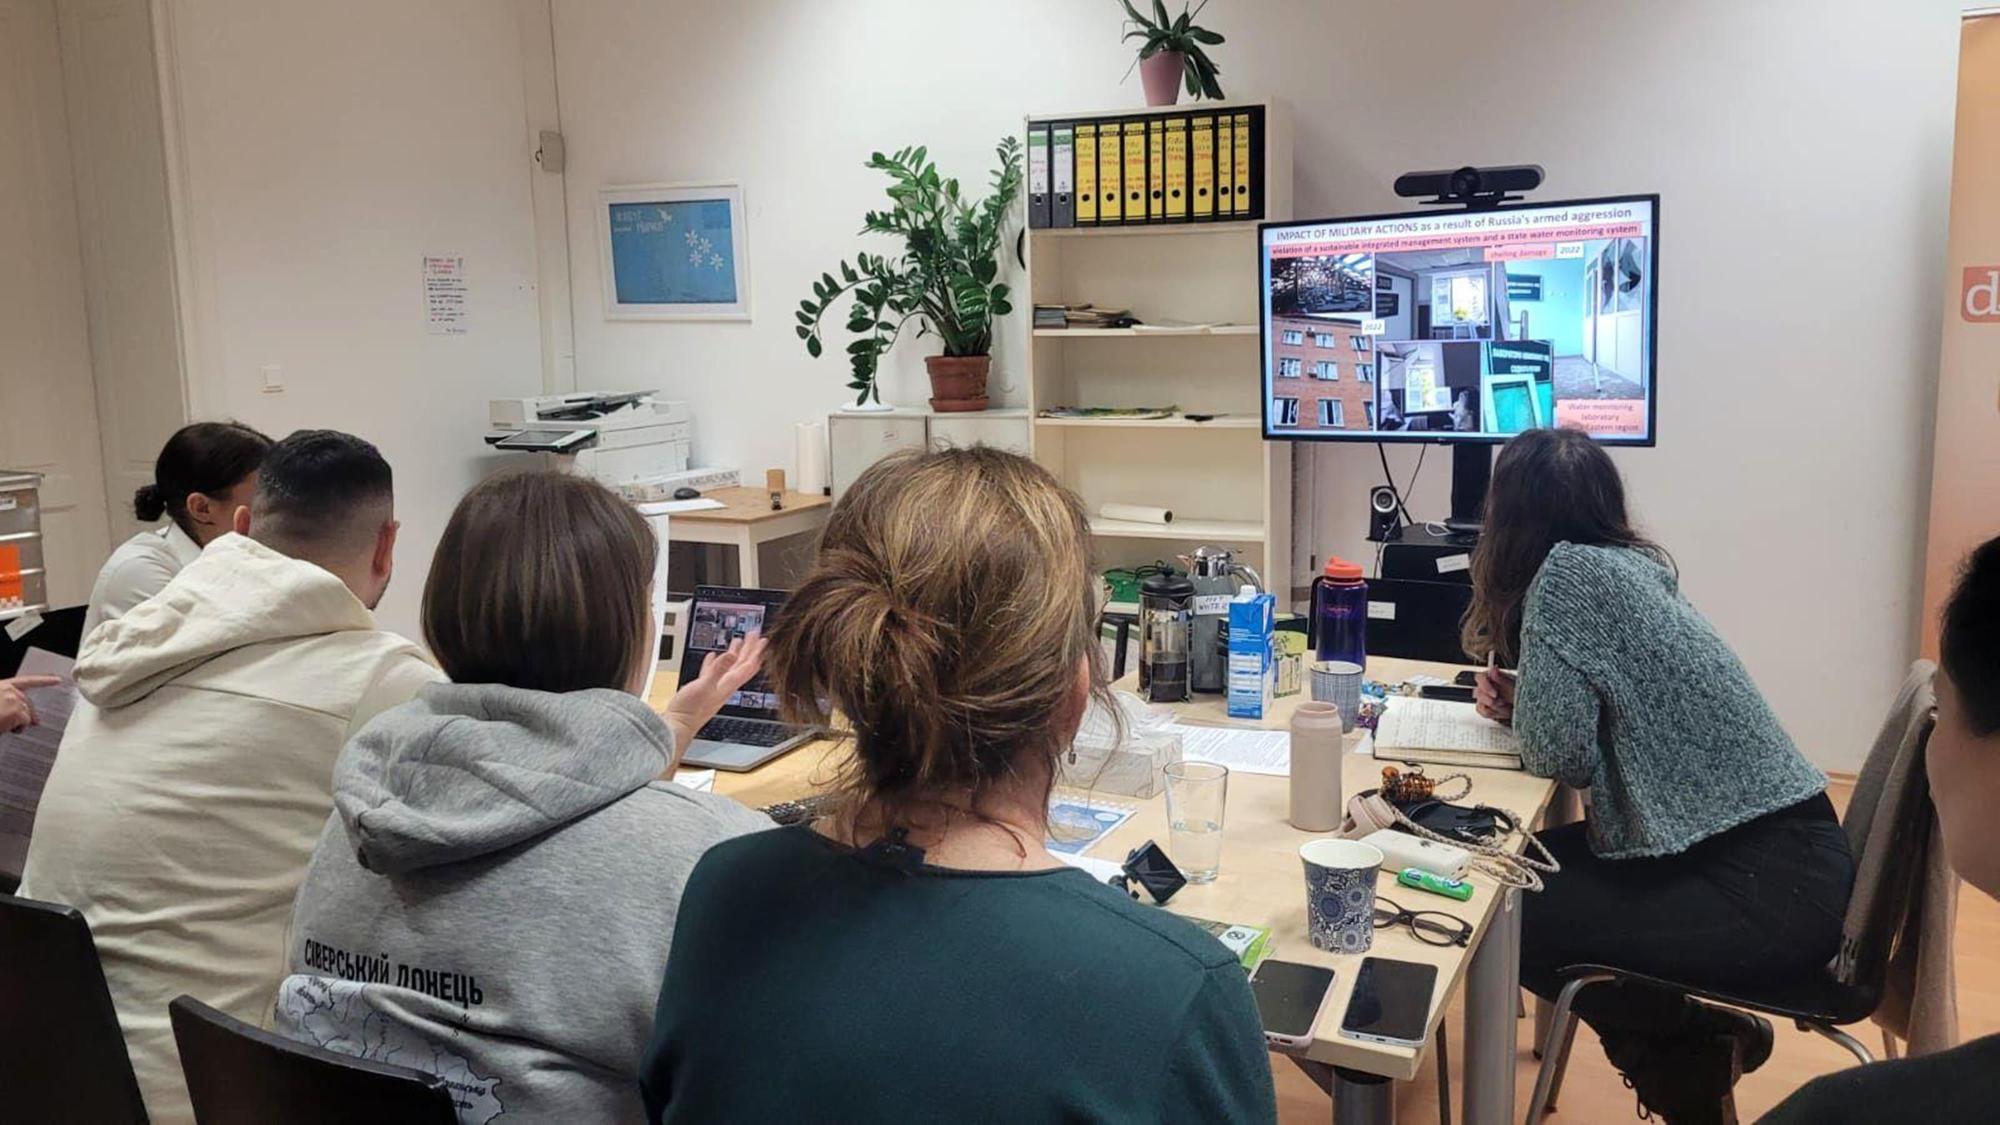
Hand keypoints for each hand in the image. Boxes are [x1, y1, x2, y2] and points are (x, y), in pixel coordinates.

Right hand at [0, 675, 61, 733]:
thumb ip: (8, 702)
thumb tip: (29, 717)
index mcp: (2, 686)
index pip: (27, 681)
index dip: (43, 680)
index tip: (58, 679)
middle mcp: (9, 690)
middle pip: (27, 702)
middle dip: (30, 713)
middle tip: (35, 723)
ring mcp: (14, 700)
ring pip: (26, 714)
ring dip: (19, 723)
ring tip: (3, 725)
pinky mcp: (17, 711)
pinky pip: (25, 723)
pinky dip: (18, 728)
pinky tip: (5, 728)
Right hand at [664, 634, 769, 765]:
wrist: (677, 726)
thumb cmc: (690, 710)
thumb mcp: (704, 685)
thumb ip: (718, 669)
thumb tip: (732, 654)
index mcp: (727, 685)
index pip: (747, 666)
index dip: (756, 652)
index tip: (763, 640)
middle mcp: (724, 687)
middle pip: (741, 665)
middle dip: (749, 650)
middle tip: (754, 636)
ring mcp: (714, 689)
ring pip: (729, 668)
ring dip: (734, 655)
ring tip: (737, 643)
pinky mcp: (702, 690)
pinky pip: (713, 672)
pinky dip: (715, 663)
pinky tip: (713, 657)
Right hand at [1474, 667, 1515, 726]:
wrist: (1523, 706)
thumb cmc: (1518, 693)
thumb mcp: (1512, 686)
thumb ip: (1501, 678)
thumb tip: (1493, 669)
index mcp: (1490, 677)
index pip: (1480, 678)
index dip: (1485, 686)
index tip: (1495, 694)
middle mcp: (1484, 686)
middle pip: (1478, 693)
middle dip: (1493, 700)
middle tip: (1504, 702)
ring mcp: (1482, 698)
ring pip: (1481, 704)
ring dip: (1496, 708)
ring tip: (1506, 706)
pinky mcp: (1483, 708)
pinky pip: (1484, 712)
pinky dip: (1495, 713)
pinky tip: (1502, 711)